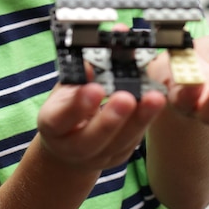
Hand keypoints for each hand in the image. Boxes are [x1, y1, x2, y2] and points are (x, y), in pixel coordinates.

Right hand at [37, 81, 165, 172]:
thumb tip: (99, 51)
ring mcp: (95, 156)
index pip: (60, 118)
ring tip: (154, 98)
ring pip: (118, 143)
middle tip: (127, 97)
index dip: (77, 105)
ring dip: (139, 120)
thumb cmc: (66, 104)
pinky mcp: (116, 157)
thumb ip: (81, 73)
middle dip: (111, 119)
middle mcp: (70, 146)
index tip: (95, 88)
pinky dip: (145, 123)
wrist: (68, 141)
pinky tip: (156, 105)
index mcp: (52, 125)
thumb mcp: (67, 86)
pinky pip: (132, 142)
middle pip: (91, 139)